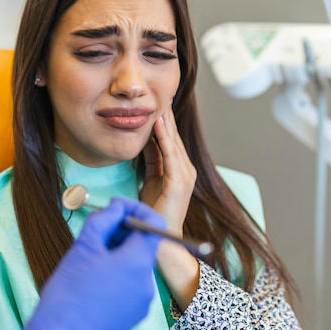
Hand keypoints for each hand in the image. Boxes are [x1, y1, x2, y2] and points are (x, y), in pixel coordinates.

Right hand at [13, 198, 164, 329]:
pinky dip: (116, 276)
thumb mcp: (83, 247)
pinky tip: (91, 282)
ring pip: (134, 266)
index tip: (115, 209)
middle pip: (142, 245)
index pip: (154, 223)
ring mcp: (142, 302)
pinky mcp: (133, 316)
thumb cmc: (68, 295)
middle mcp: (147, 282)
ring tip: (88, 262)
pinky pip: (130, 286)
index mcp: (138, 261)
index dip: (136, 209)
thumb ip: (104, 220)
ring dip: (116, 255)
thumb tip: (117, 207)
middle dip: (121, 233)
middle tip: (95, 234)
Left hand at [139, 107, 196, 235]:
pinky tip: (158, 123)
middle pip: (173, 135)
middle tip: (159, 91)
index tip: (157, 99)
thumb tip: (144, 137)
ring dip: (165, 120)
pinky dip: (163, 137)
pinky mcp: (179, 183)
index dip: (164, 118)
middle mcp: (186, 168)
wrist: (162, 238)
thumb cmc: (155, 210)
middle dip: (165, 113)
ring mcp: (185, 175)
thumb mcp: (150, 178)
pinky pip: (169, 155)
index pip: (170, 137)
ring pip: (172, 141)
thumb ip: (151, 158)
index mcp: (180, 168)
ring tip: (158, 100)